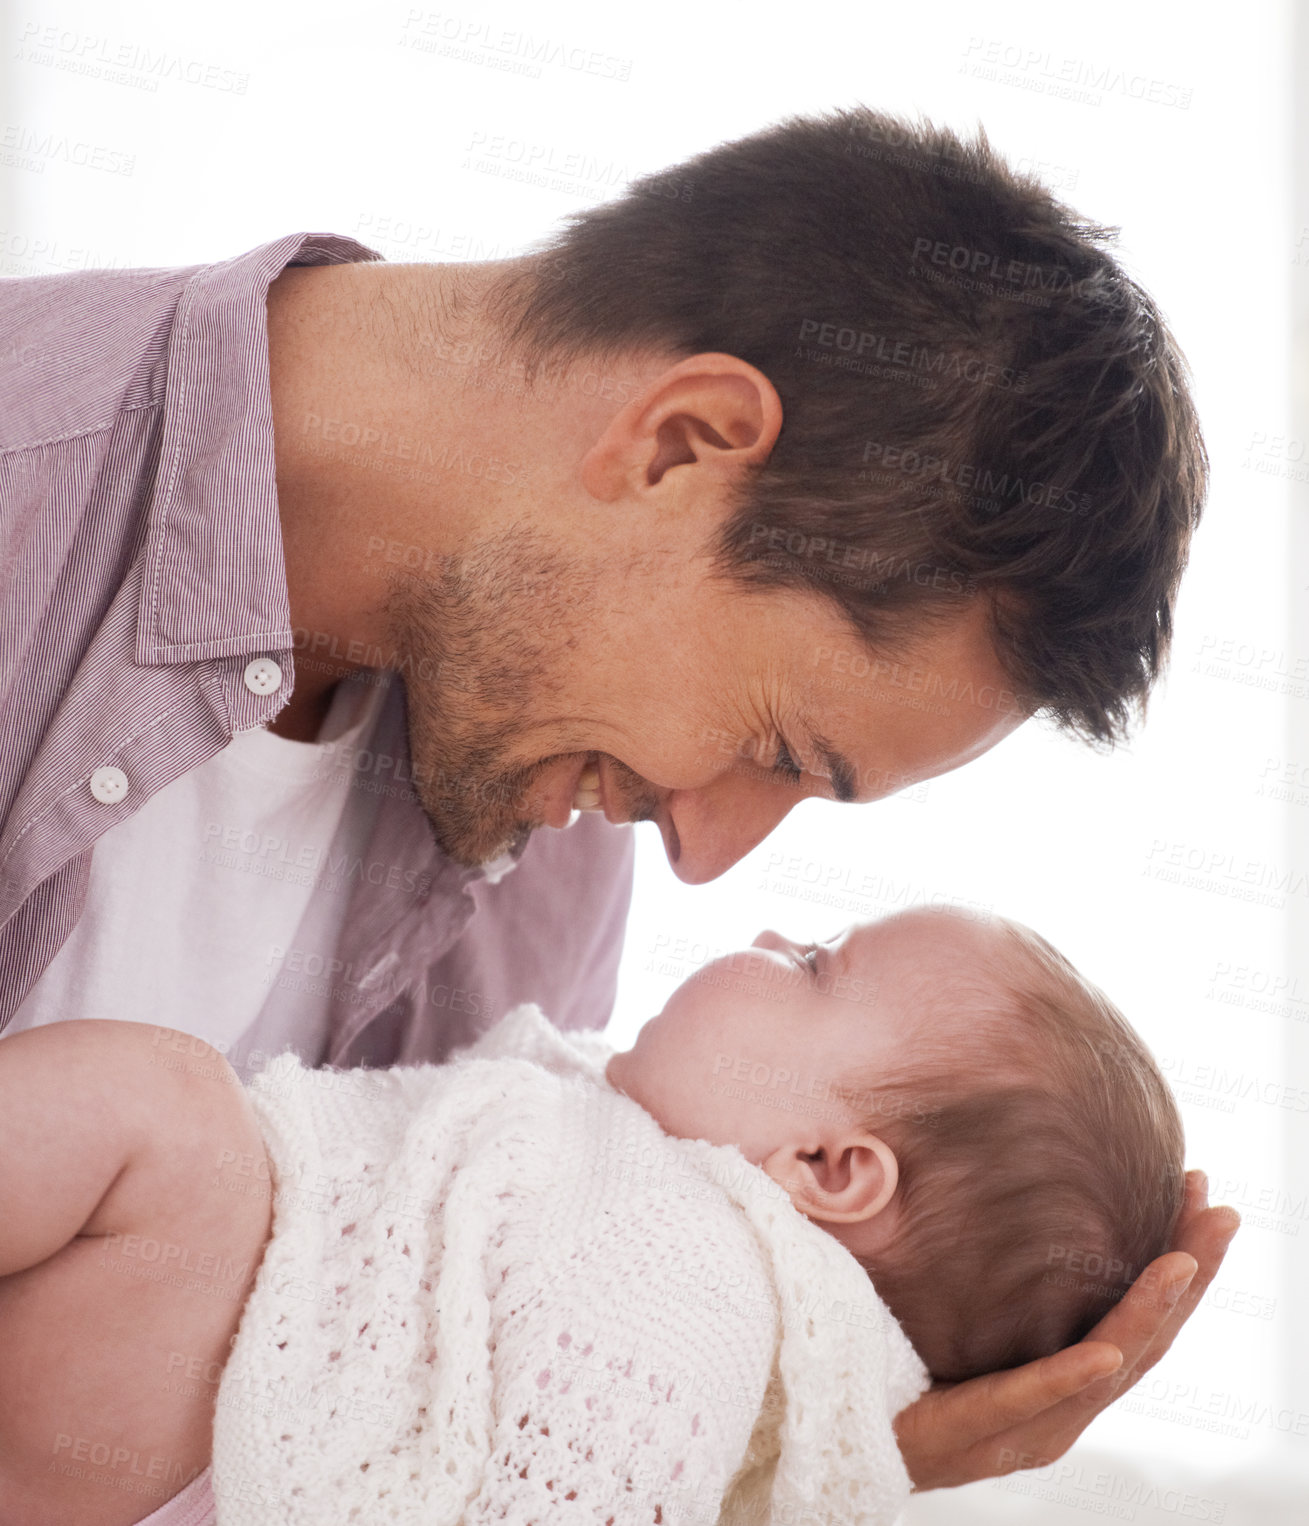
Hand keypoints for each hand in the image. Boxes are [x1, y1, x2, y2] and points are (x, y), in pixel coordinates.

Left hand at [893, 1171, 1240, 1490]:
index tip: (1200, 1195)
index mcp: (1066, 1382)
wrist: (852, 1436)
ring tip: (1182, 1259)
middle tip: (1220, 1214)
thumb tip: (1017, 1180)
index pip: (1140, 1319)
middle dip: (1190, 1280)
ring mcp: (1026, 1429)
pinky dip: (1071, 1374)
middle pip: (1144, 1342)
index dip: (1181, 1267)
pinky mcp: (978, 1433)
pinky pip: (1028, 1399)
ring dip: (1148, 1311)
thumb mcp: (973, 1312)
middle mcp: (1061, 1411)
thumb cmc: (908, 1368)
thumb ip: (1007, 1271)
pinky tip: (1106, 1348)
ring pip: (1104, 1368)